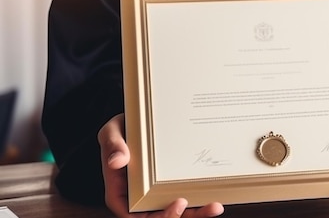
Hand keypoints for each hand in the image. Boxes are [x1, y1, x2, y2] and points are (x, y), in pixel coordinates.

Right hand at [98, 114, 224, 217]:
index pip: (136, 215)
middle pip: (159, 217)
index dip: (159, 216)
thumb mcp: (111, 132)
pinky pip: (183, 201)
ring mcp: (154, 196)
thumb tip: (116, 161)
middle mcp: (137, 199)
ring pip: (175, 213)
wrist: (137, 123)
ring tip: (214, 207)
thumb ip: (113, 146)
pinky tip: (214, 201)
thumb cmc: (120, 130)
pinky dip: (198, 204)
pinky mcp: (168, 188)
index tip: (179, 202)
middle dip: (181, 217)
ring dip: (195, 214)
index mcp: (120, 193)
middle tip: (201, 205)